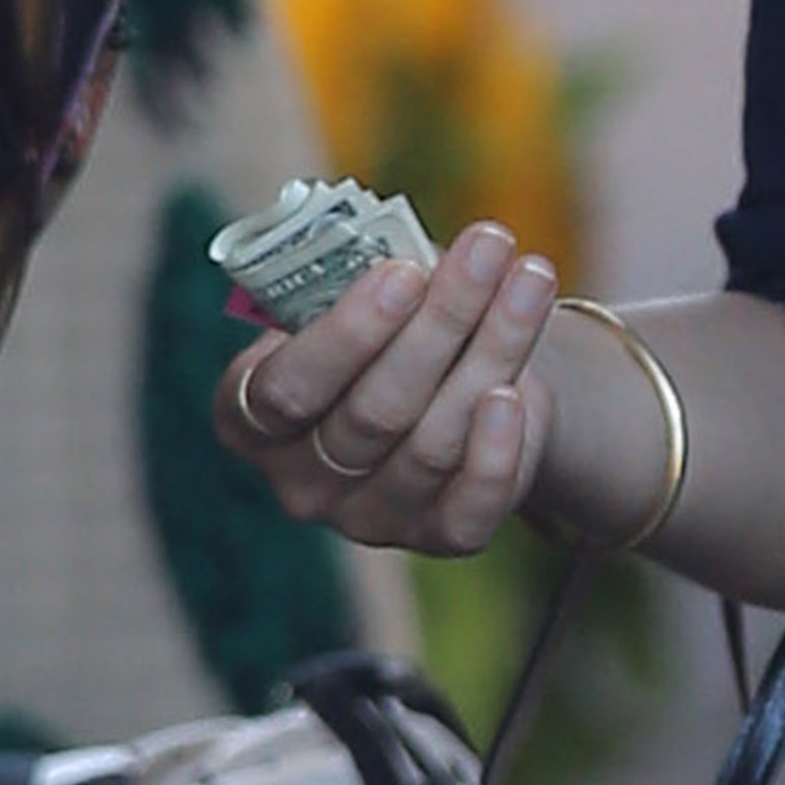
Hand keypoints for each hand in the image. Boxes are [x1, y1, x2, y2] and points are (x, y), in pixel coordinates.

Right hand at [211, 221, 558, 555]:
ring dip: (494, 351)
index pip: (288, 388)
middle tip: (490, 246)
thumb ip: (361, 274)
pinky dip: (500, 452)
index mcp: (252, 417)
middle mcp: (302, 481)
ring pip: (435, 442)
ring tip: (533, 278)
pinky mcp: (436, 538)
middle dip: (442, 319)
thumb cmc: (385, 322)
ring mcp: (368, 518)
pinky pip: (470, 508)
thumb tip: (405, 251)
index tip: (406, 271)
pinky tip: (525, 390)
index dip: (348, 332)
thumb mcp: (352, 293)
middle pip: (375, 409)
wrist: (447, 381)